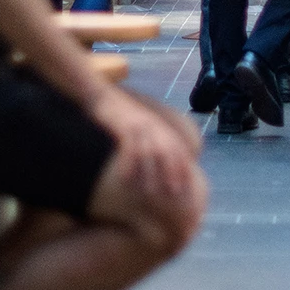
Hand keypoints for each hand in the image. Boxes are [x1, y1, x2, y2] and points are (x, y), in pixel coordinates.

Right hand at [94, 88, 204, 213]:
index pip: (178, 148)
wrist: (103, 96)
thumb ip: (152, 138)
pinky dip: (127, 164)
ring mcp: (140, 125)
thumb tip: (159, 159)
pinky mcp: (124, 125)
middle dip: (173, 172)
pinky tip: (124, 179)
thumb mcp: (141, 125)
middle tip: (174, 192)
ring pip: (150, 152)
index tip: (187, 186)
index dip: (184, 167)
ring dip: (151, 173)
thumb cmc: (121, 115)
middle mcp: (154, 126)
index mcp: (160, 127)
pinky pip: (128, 147)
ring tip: (149, 192)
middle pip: (169, 151)